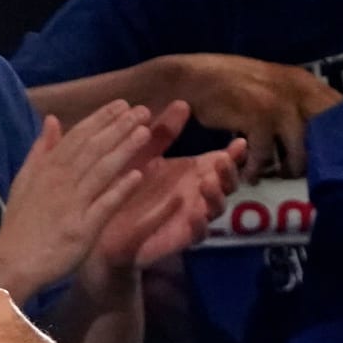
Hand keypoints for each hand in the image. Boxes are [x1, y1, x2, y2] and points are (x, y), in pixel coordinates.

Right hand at [0, 100, 156, 297]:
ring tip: (145, 132)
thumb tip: (53, 120)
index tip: (122, 104)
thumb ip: (41, 150)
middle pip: (93, 149)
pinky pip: (103, 205)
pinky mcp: (82, 228)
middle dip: (118, 128)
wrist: (12, 262)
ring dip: (124, 150)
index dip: (100, 119)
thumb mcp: (24, 181)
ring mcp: (72, 204)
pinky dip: (120, 189)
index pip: (77, 137)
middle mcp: (60, 182)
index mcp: (47, 169)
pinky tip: (138, 174)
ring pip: (100, 171)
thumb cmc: (20, 223)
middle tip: (143, 110)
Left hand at [90, 101, 244, 269]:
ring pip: (216, 208)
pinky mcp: (179, 239)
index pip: (222, 161)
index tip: (239, 142)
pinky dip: (199, 225)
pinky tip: (195, 214)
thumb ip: (161, 133)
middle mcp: (197, 194)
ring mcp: (191, 217)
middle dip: (229, 172)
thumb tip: (182, 103)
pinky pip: (196, 235)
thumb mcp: (142, 155)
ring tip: (208, 182)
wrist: (103, 226)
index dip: (234, 154)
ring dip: (216, 195)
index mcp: (193, 172)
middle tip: (222, 160)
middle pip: (227, 184)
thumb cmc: (125, 186)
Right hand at [167, 53, 342, 180]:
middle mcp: (299, 91)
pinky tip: (249, 174)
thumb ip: (290, 104)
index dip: (334, 136)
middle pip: (324, 133)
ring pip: (298, 150)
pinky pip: (264, 154)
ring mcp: (280, 104)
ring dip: (285, 169)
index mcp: (305, 82)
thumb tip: (308, 133)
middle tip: (297, 172)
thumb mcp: (269, 88)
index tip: (322, 155)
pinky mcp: (258, 118)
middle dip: (314, 157)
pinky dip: (255, 168)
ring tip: (273, 176)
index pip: (337, 112)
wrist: (193, 79)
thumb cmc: (228, 87)